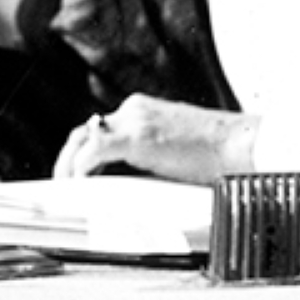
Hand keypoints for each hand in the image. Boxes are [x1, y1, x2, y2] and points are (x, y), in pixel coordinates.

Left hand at [54, 95, 257, 186]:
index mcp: (143, 112)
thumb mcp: (175, 151)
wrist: (238, 144)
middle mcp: (134, 110)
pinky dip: (81, 169)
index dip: (83, 152)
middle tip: (61, 185)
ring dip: (68, 164)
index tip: (76, 175)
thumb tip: (130, 185)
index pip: (100, 129)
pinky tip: (79, 187)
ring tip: (64, 190)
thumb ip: (150, 158)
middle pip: (85, 131)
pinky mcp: (138, 136)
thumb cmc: (216, 154)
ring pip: (83, 138)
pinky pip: (94, 151)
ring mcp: (134, 120)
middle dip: (67, 158)